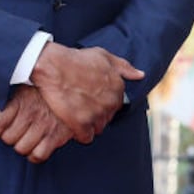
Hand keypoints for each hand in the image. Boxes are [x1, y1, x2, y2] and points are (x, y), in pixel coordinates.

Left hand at [0, 84, 85, 162]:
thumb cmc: (48, 90)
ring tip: (28, 139)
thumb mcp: (26, 86)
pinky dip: (35, 154)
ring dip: (23, 146)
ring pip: (21, 149)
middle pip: (8, 139)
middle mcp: (30, 114)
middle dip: (10, 137)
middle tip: (17, 132)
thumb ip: (10, 98)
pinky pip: (38, 155)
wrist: (77, 86)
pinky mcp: (56, 136)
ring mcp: (43, 126)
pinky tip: (38, 146)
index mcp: (20, 100)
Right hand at [29, 43, 143, 137]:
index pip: (117, 103)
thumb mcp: (103, 56)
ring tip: (77, 114)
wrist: (53, 67)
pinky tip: (73, 124)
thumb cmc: (76, 60)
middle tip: (83, 106)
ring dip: (90, 124)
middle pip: (108, 116)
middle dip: (98, 113)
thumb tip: (140, 75)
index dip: (103, 101)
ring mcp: (96, 114)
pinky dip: (80, 133)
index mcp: (118, 87)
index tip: (92, 98)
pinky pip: (86, 137)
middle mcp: (110, 102)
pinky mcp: (81, 124)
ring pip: (98, 128)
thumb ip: (124, 67)